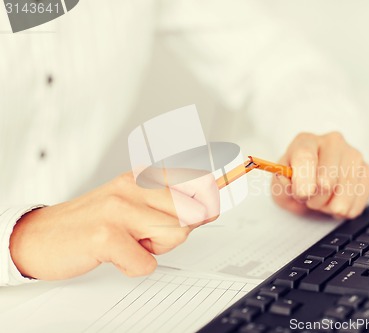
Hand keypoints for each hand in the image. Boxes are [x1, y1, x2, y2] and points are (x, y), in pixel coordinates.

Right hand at [9, 172, 219, 279]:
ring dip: (158, 248)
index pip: (196, 177)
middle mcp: (134, 185)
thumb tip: (209, 207)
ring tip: (133, 242)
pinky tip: (118, 256)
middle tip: (154, 233)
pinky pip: (147, 263)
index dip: (212, 194)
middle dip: (183, 229)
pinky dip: (136, 266)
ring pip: (177, 232)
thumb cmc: (93, 222)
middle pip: (193, 209)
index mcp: (143, 176)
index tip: (217, 197)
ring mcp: (119, 208)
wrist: (43, 236)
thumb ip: (169, 204)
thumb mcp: (134, 203)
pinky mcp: (106, 235)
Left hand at [272, 132, 368, 218]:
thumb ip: (281, 184)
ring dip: (331, 206)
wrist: (313, 187)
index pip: (305, 155)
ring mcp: (353, 155)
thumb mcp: (281, 186)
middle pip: (327, 178)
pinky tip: (337, 203)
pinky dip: (346, 210)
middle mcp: (332, 142)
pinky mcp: (367, 171)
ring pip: (346, 191)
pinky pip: (359, 199)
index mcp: (305, 141)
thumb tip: (286, 180)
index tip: (302, 194)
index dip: (303, 178)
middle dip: (315, 199)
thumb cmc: (296, 183)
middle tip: (309, 199)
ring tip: (323, 201)